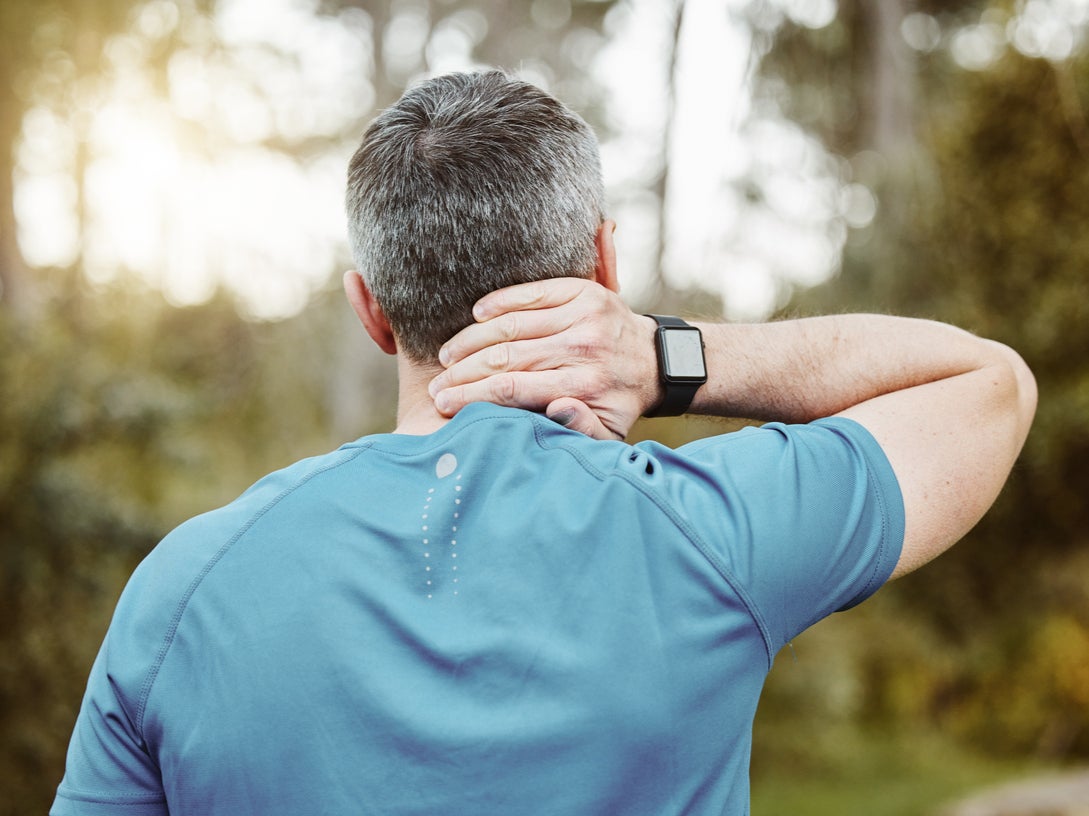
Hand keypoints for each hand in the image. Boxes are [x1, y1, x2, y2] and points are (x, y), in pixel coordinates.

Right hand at [428, 278, 659, 439]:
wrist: (656, 360)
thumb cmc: (619, 403)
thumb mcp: (609, 432)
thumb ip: (580, 430)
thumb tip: (554, 411)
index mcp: (586, 385)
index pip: (515, 389)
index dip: (473, 396)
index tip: (444, 404)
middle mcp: (584, 347)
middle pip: (506, 357)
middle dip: (463, 373)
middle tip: (437, 385)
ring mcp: (584, 314)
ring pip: (512, 324)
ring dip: (471, 339)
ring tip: (447, 356)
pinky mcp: (584, 290)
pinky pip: (532, 292)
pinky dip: (499, 302)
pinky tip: (476, 316)